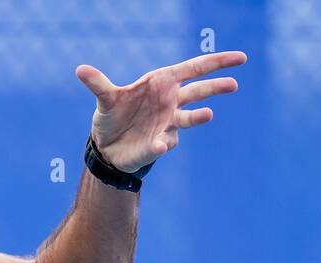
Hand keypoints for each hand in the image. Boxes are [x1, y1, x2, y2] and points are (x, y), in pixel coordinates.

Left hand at [76, 51, 246, 171]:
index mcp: (162, 82)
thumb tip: (79, 69)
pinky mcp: (160, 142)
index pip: (195, 68)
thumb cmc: (112, 116)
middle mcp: (171, 101)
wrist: (107, 146)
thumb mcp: (105, 99)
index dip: (217, 62)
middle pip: (199, 90)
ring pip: (189, 116)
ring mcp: (169, 122)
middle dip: (216, 86)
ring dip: (198, 116)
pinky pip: (163, 142)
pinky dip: (161, 144)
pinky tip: (157, 144)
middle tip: (234, 83)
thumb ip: (97, 84)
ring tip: (208, 114)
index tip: (240, 58)